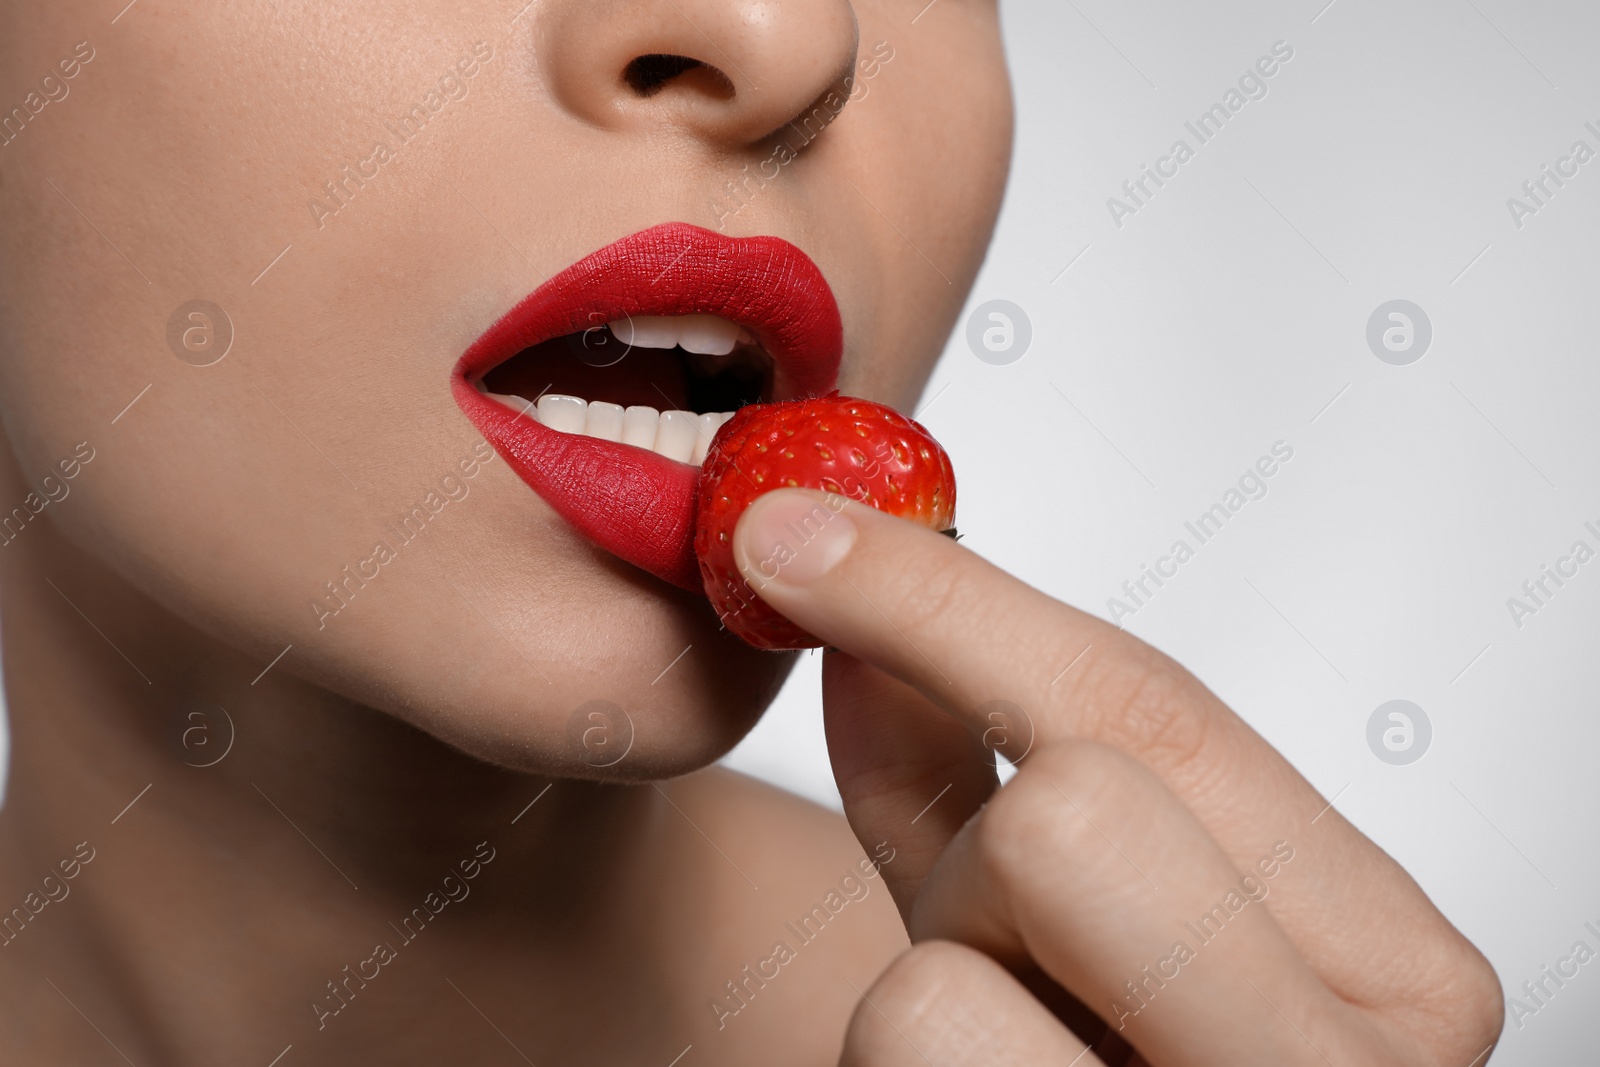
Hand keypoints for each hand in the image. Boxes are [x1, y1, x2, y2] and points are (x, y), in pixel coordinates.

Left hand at [732, 489, 1502, 1065]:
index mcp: (1387, 970)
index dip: (943, 600)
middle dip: (976, 855)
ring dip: (926, 1000)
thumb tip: (850, 603)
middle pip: (1070, 816)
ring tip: (995, 1053)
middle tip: (998, 926)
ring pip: (937, 986)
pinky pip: (903, 1063)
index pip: (1153, 712)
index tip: (788, 532)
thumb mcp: (1050, 926)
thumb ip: (962, 773)